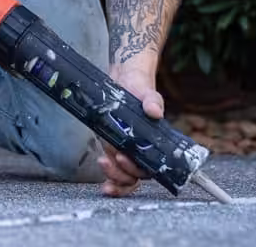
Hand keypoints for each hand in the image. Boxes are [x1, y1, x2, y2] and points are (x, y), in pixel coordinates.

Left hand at [97, 66, 164, 196]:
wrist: (124, 78)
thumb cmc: (139, 86)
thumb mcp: (146, 91)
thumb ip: (151, 100)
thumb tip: (154, 110)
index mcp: (152, 142)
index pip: (151, 167)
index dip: (138, 170)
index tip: (123, 159)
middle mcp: (140, 150)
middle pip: (135, 176)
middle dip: (123, 174)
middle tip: (112, 159)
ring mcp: (126, 149)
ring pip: (124, 176)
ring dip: (114, 177)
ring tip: (102, 163)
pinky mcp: (112, 145)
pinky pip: (112, 166)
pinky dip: (108, 172)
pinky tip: (101, 165)